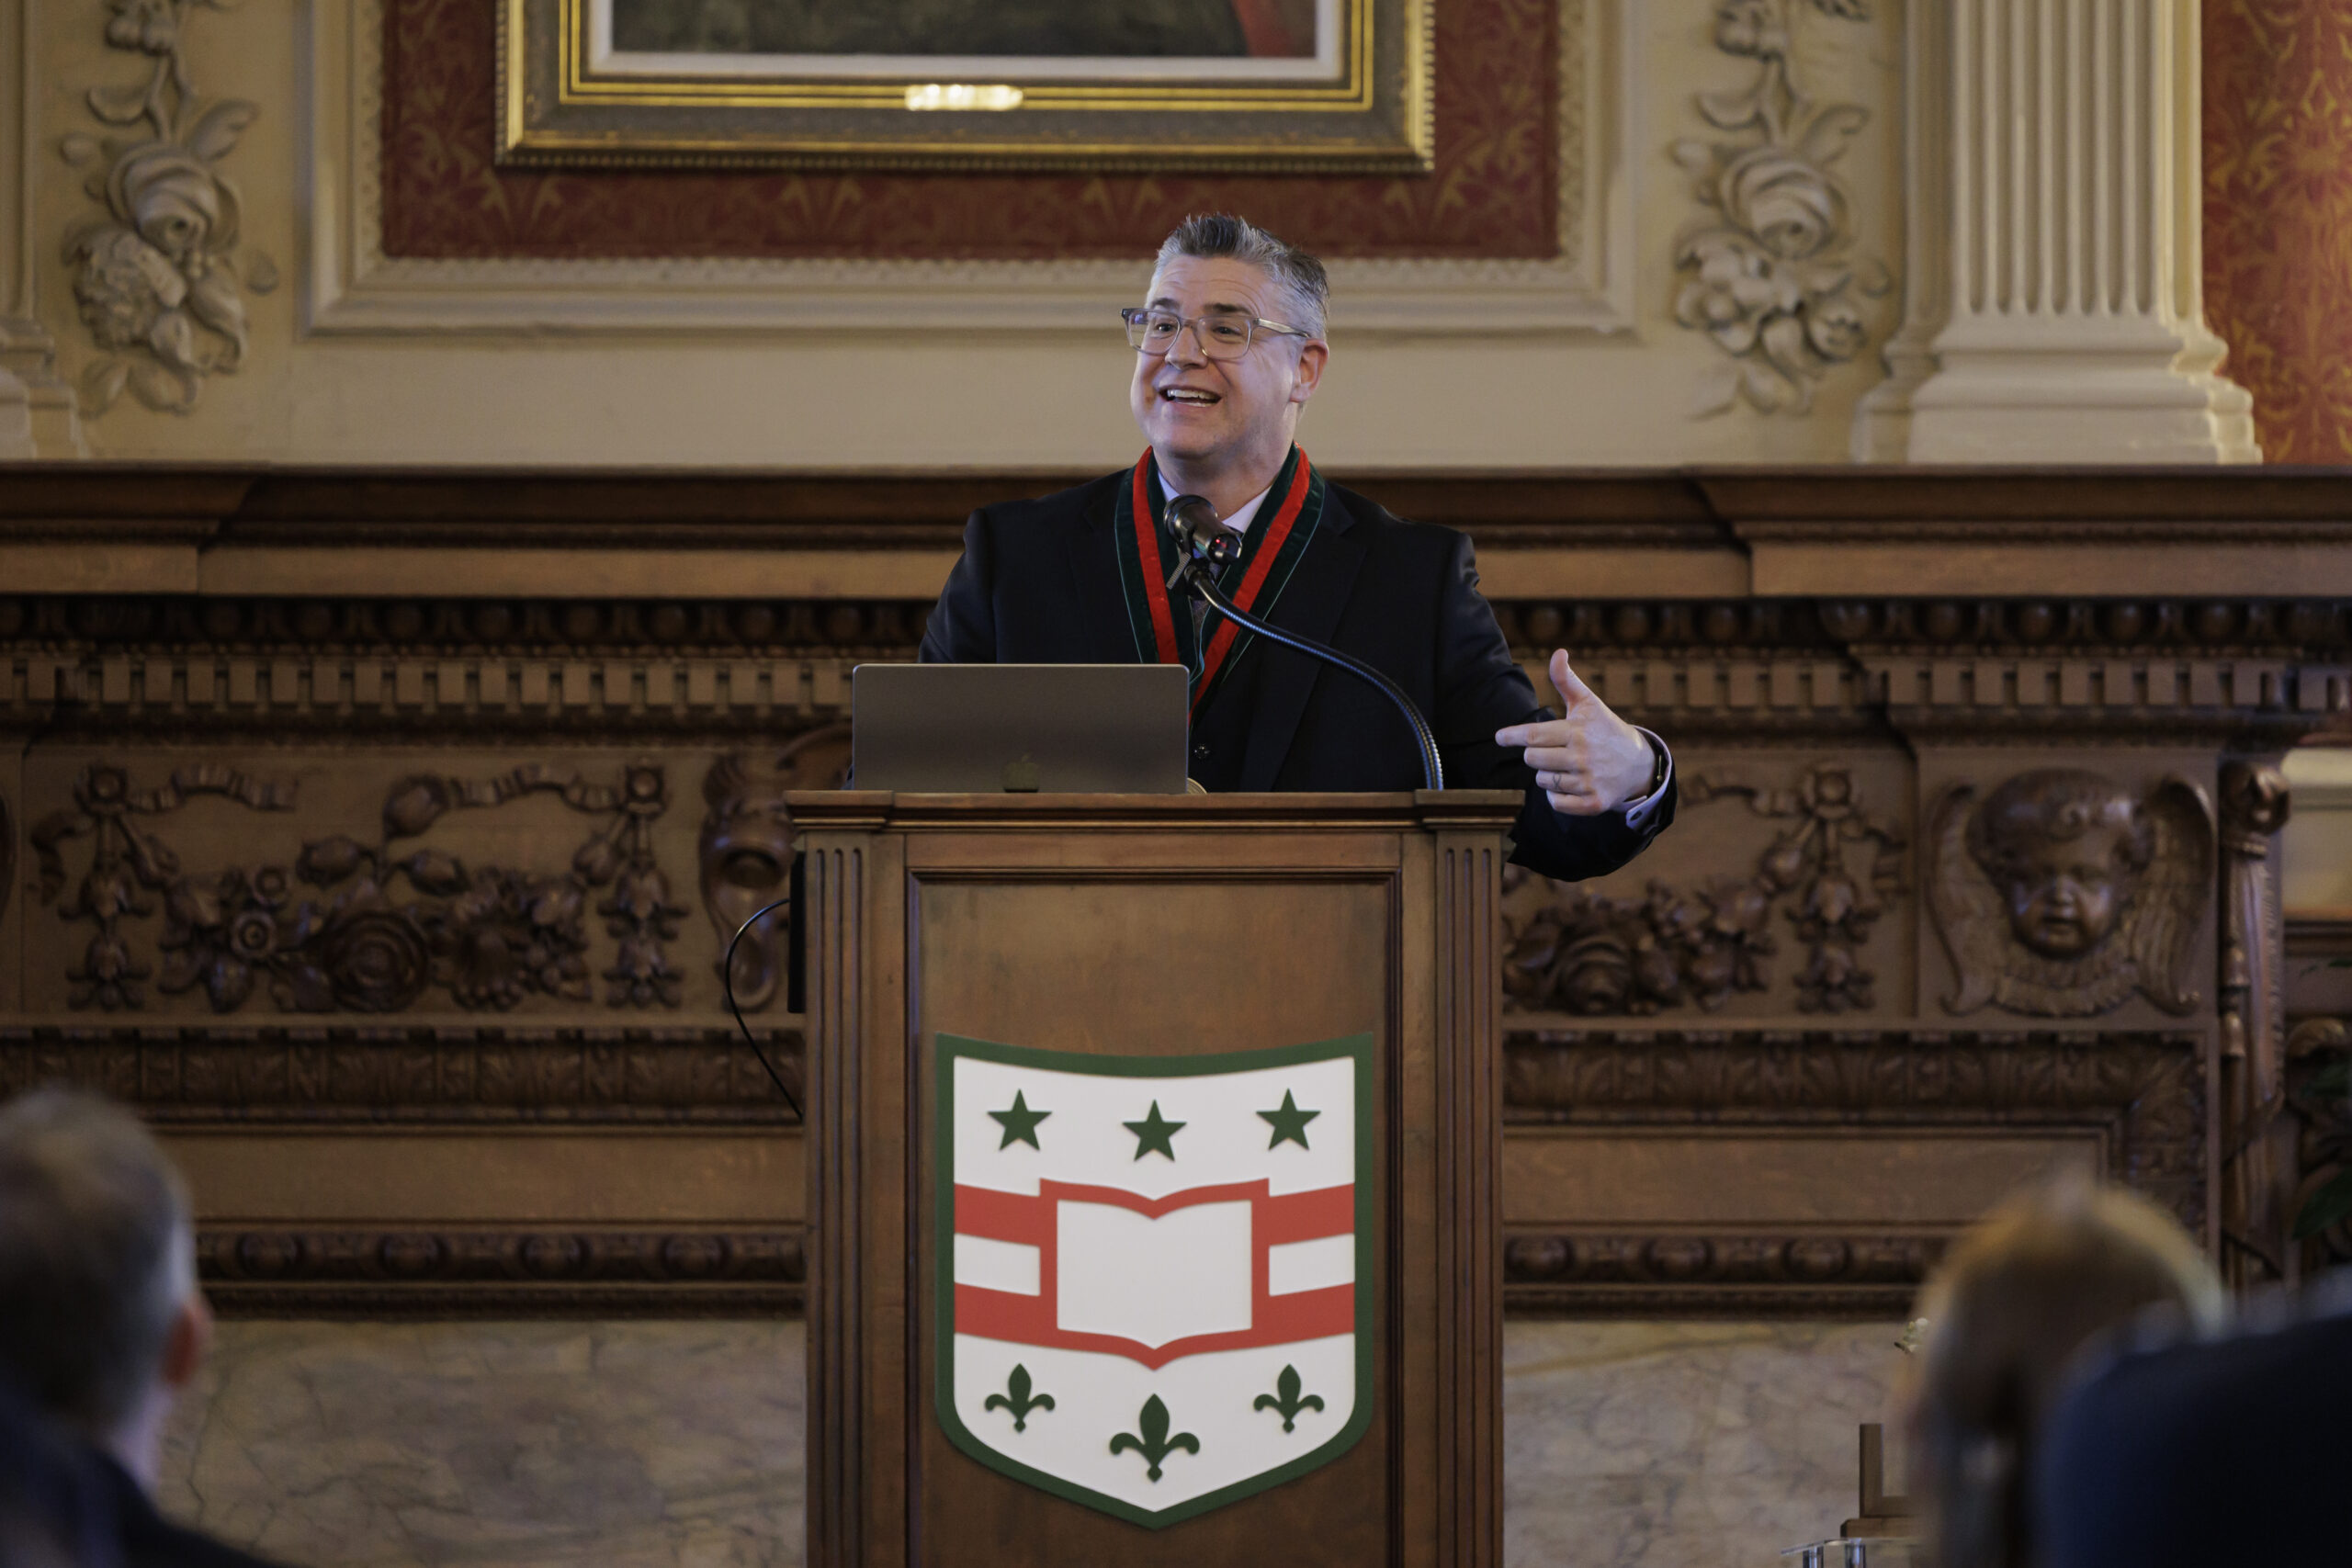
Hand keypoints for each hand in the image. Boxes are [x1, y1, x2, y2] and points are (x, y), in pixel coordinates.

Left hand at [1494, 650, 1654, 816]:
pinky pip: (1555, 803)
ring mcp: (1589, 781)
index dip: (1512, 736)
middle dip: (1535, 755)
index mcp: (1578, 731)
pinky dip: (1557, 795)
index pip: (1534, 735)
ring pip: (1543, 781)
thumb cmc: (1605, 729)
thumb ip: (1566, 680)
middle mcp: (1583, 757)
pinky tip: (1570, 783)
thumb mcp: (1588, 703)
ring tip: (1566, 765)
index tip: (1500, 737)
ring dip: (1547, 774)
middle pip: (1533, 759)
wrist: (1639, 763)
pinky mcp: (1594, 803)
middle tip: (1550, 750)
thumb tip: (1558, 652)